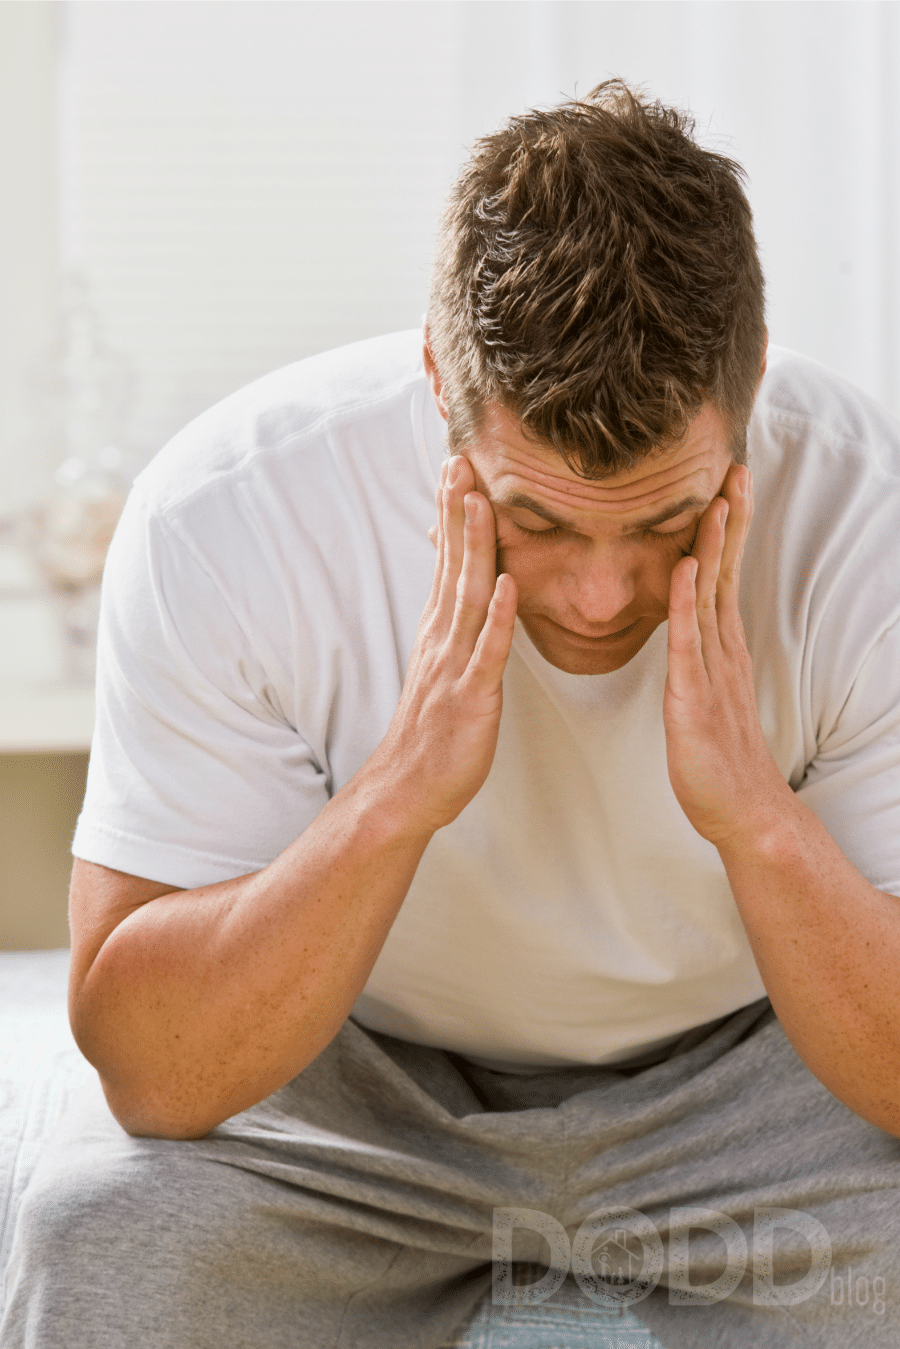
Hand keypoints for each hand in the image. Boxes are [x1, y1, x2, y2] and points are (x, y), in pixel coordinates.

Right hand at [371, 455, 517, 833]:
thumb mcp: (445, 670)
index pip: (448, 559)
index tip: (458, 465)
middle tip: (460, 457)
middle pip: (453, 563)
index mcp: (441, 630)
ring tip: (480, 499)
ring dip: (474, 546)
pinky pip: (487, 651)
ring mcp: (454, 664)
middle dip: (457, 510)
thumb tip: (471, 595)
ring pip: (467, 595)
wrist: (407, 788)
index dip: (452, 513)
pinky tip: (506, 583)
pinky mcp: (471, 696)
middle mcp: (443, 638)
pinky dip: (496, 617)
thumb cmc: (433, 733)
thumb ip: (457, 630)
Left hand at [664, 464, 788, 850]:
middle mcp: (721, 650)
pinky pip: (689, 641)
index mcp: (720, 648)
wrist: (742, 811)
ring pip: (712, 595)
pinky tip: (688, 567)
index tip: (726, 485)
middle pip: (726, 571)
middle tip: (735, 469)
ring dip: (714, 544)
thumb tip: (689, 631)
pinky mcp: (694, 698)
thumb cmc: (717, 757)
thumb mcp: (703, 695)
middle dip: (730, 519)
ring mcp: (711, 671)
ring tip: (718, 497)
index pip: (722, 575)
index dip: (725, 530)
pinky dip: (687, 601)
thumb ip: (698, 660)